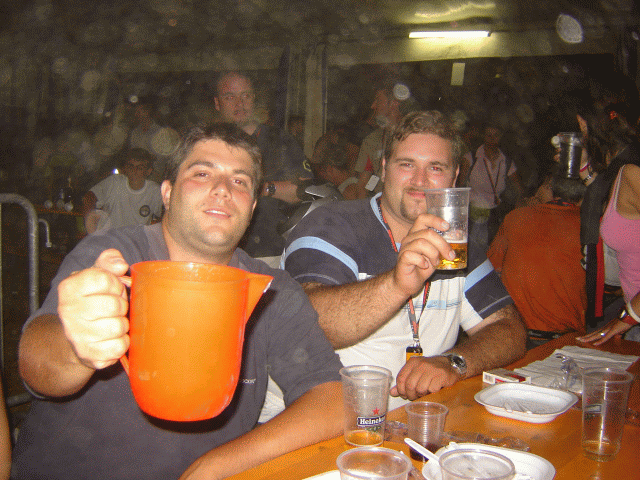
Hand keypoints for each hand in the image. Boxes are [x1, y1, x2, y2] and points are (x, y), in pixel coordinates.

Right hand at [57, 249, 130, 369]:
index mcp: (69, 287)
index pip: (106, 279)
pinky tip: (112, 338)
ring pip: (119, 327)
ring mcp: (76, 335)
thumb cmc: (93, 299)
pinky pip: (118, 347)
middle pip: (115, 305)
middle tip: (116, 308)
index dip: (116, 285)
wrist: (78, 336)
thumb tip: (121, 265)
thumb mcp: (98, 275)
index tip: (112, 290)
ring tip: (114, 322)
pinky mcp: (87, 355)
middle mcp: (68, 311)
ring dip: (123, 325)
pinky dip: (122, 343)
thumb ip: (109, 262)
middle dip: (122, 306)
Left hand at [390, 355, 460, 399]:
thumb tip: (392, 392)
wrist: (450, 365)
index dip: (401, 389)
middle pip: (409, 385)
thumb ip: (404, 382)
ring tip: (424, 393)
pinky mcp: (442, 376)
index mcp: (413, 362)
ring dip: (422, 395)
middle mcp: (421, 364)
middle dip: (411, 394)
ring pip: (420, 388)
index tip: (404, 394)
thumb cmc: (431, 370)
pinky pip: (432, 389)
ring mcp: (432, 369)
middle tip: (414, 397)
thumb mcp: (416, 372)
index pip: (401, 378)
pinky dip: (432, 393)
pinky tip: (433, 390)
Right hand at [393, 214, 453, 297]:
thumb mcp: (436, 254)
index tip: (447, 227)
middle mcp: (409, 238)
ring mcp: (404, 248)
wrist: (408, 282)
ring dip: (433, 254)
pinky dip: (422, 261)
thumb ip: (443, 246)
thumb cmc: (422, 266)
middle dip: (442, 244)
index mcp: (417, 233)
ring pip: (421, 243)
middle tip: (450, 255)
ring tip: (436, 262)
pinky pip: (412, 255)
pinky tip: (425, 266)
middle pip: (427, 233)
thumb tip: (459, 237)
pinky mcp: (402, 259)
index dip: (435, 220)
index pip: (423, 218)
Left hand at [576, 320, 631, 345]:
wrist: (628, 316)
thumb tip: (617, 337)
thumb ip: (617, 334)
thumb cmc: (624, 323)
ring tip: (581, 340)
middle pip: (593, 334)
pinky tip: (594, 343)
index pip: (595, 333)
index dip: (589, 336)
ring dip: (589, 338)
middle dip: (585, 337)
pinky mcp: (612, 331)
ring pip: (596, 335)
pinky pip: (605, 337)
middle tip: (577, 338)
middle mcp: (604, 329)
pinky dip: (600, 341)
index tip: (582, 338)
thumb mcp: (619, 330)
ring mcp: (607, 330)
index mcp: (605, 329)